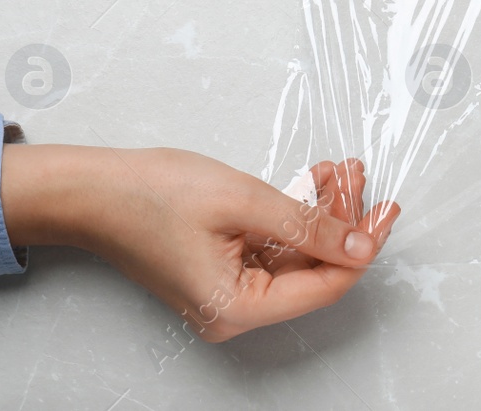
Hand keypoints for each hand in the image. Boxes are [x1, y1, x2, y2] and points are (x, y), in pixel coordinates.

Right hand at [1, 144, 396, 341]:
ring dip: (322, 210)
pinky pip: (274, 246)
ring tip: (340, 169)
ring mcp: (228, 292)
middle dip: (342, 219)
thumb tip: (359, 244)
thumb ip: (307, 225)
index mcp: (238, 308)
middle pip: (314, 268)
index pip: (326, 285)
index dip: (362, 246)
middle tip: (360, 176)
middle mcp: (235, 311)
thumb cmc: (152, 195)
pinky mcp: (222, 270)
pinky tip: (313, 180)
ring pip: (298, 253)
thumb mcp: (244, 201)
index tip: (388, 208)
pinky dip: (296, 214)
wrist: (92, 189)